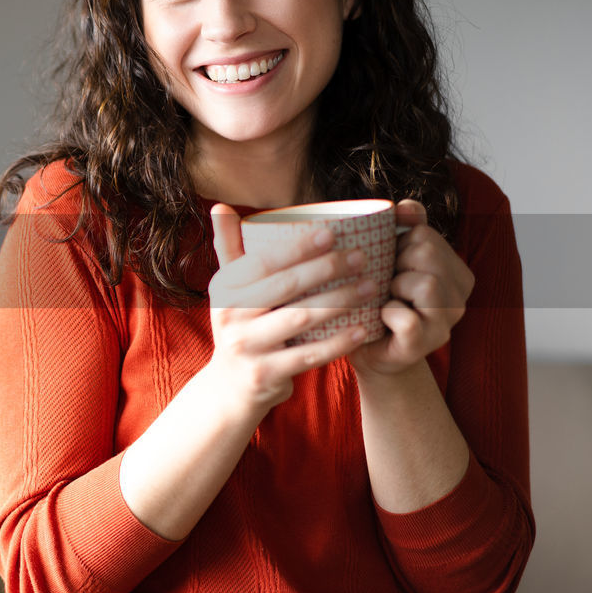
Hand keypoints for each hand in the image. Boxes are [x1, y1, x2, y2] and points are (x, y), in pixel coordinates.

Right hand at [208, 203, 371, 415]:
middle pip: (285, 287)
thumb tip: (220, 206)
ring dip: (340, 301)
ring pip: (301, 319)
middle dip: (327, 269)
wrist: (230, 386)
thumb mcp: (228, 290)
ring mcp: (246, 347)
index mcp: (224, 288)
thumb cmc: (241, 325)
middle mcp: (229, 316)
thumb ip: (228, 248)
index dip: (298, 247)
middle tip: (361, 257)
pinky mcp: (265, 374)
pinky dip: (338, 341)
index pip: (263, 262)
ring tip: (371, 287)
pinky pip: (309, 354)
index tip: (333, 233)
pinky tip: (362, 328)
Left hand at [349, 199, 474, 375]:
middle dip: (395, 263)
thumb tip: (405, 206)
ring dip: (393, 288)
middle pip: (427, 253)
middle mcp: (460, 294)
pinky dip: (388, 314)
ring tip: (386, 299)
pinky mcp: (426, 343)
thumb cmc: (377, 299)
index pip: (425, 233)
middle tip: (386, 283)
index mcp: (455, 269)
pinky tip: (383, 317)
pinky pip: (407, 318)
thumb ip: (405, 229)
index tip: (390, 263)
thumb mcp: (390, 260)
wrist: (368, 348)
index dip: (397, 244)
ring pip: (426, 283)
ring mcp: (446, 321)